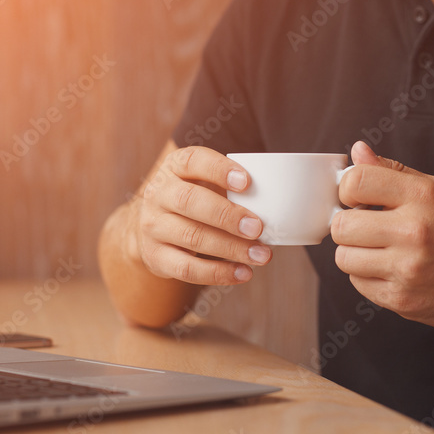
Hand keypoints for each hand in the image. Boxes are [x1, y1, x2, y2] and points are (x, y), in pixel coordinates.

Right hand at [139, 146, 271, 284]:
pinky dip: (218, 273)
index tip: (247, 182)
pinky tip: (243, 273)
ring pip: (192, 237)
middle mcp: (158, 194)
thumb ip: (233, 186)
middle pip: (190, 201)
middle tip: (258, 227)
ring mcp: (153, 226)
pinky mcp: (155, 257)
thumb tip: (282, 202)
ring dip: (231, 248)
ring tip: (261, 255)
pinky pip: (187, 268)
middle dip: (227, 215)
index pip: (193, 161)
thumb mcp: (204, 182)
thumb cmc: (195, 199)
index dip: (219, 170)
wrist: (151, 228)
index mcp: (175, 167)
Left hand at [331, 141, 433, 331]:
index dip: (348, 189)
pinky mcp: (404, 299)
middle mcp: (414, 231)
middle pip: (341, 225)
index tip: (357, 198)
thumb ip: (395, 172)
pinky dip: (368, 277)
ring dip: (356, 253)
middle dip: (348, 225)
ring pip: (344, 258)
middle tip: (366, 227)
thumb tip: (358, 153)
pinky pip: (359, 285)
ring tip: (380, 250)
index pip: (355, 182)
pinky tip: (391, 270)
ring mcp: (408, 269)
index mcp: (424, 196)